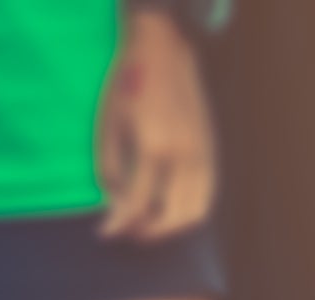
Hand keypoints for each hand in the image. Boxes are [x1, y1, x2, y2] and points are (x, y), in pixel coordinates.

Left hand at [97, 12, 216, 242]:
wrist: (164, 51)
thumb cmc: (129, 84)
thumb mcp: (108, 124)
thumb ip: (110, 168)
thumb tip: (115, 203)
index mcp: (153, 147)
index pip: (137, 203)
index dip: (118, 224)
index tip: (104, 233)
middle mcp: (183, 155)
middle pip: (171, 217)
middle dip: (147, 232)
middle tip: (127, 230)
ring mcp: (202, 154)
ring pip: (195, 212)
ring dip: (171, 226)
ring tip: (147, 223)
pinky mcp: (210, 151)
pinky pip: (205, 195)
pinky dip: (188, 210)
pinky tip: (167, 207)